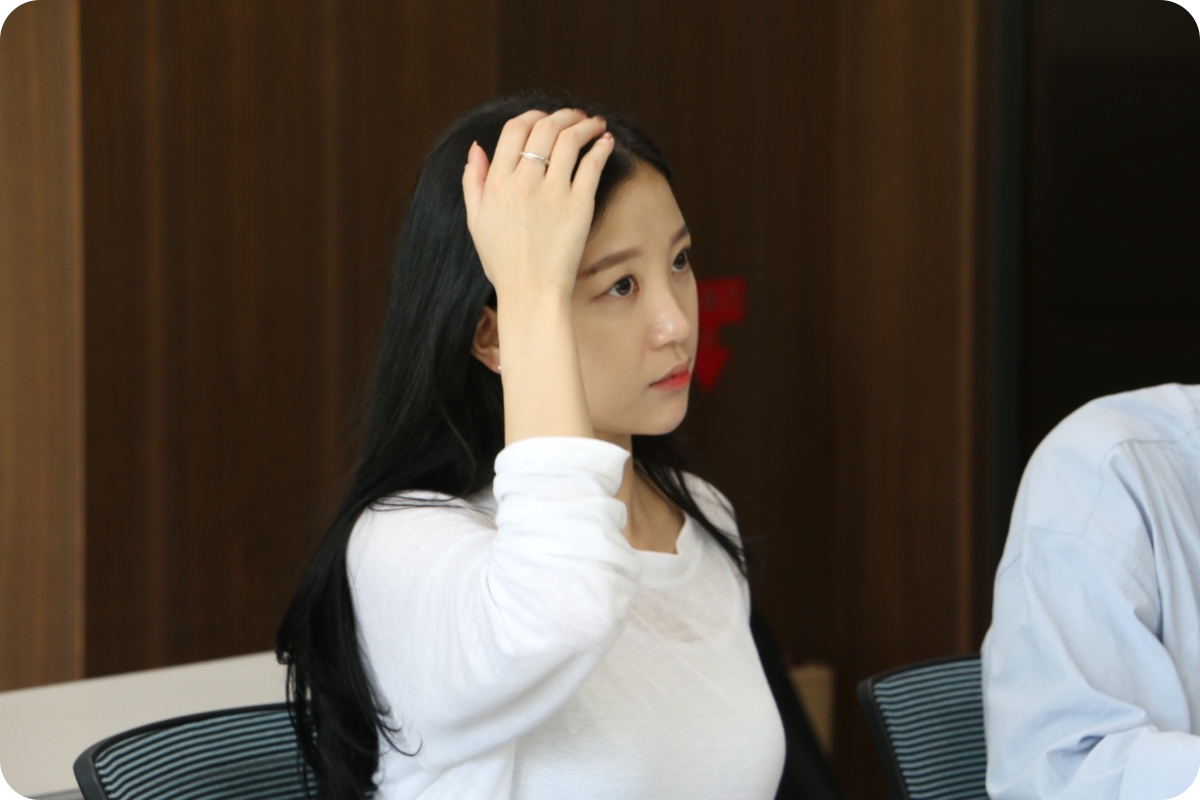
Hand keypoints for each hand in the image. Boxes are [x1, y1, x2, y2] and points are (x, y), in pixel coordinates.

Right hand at [462, 109, 613, 303]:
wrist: (531, 292)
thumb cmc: (504, 262)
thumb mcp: (476, 221)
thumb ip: (473, 181)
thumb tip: (476, 148)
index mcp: (498, 183)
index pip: (515, 129)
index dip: (532, 116)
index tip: (545, 118)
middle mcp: (524, 182)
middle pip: (545, 127)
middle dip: (563, 115)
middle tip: (576, 116)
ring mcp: (553, 192)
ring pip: (570, 139)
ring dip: (584, 124)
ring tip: (594, 124)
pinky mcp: (579, 205)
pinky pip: (592, 164)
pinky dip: (601, 146)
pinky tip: (605, 142)